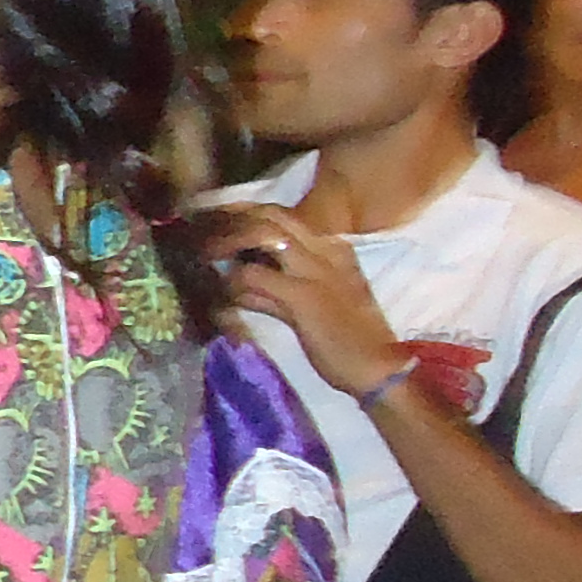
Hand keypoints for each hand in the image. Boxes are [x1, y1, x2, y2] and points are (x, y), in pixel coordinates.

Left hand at [197, 205, 409, 398]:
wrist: (378, 367)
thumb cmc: (346, 339)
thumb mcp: (311, 302)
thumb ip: (274, 287)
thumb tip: (235, 276)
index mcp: (333, 249)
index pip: (281, 215)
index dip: (243, 215)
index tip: (215, 223)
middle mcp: (325, 250)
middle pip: (269, 214)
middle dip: (230, 219)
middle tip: (202, 236)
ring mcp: (315, 269)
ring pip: (261, 233)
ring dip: (225, 242)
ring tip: (203, 257)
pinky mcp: (303, 295)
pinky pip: (254, 276)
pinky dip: (231, 283)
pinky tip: (220, 298)